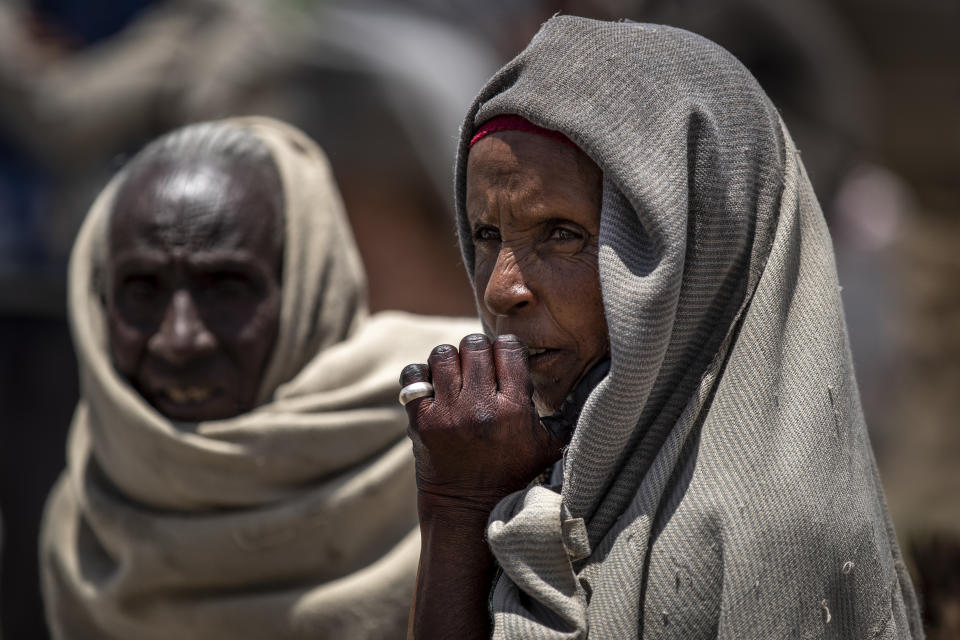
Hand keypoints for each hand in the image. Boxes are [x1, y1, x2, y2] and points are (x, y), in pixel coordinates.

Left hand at [401, 334, 564, 512]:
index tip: (504, 361)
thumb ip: (566, 416)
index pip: (508, 348)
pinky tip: (431, 387)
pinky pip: (413, 376)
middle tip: (478, 367)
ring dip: (448, 360)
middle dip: (477, 351)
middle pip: (473, 345)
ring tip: (454, 376)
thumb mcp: (548, 448)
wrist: (468, 510)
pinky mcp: (421, 421)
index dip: (505, 349)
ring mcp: (447, 413)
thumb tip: (592, 385)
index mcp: (514, 409)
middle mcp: (480, 407)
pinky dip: (420, 376)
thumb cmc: (512, 475)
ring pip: (442, 354)